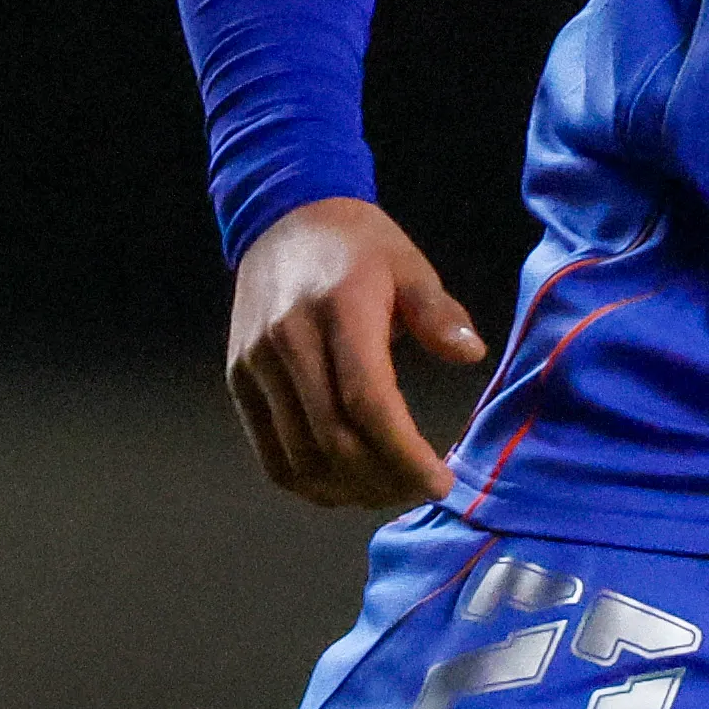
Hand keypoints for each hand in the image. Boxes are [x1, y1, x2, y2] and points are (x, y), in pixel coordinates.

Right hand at [226, 198, 488, 507]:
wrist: (283, 218)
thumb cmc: (357, 245)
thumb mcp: (408, 264)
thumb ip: (437, 311)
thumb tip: (470, 354)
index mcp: (338, 310)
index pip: (366, 402)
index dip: (404, 454)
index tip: (439, 483)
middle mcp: (288, 341)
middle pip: (333, 439)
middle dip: (382, 481)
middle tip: (419, 490)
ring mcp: (256, 364)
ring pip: (299, 456)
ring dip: (347, 490)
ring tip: (386, 490)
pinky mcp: (238, 379)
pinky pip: (269, 453)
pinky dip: (308, 482)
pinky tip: (343, 485)